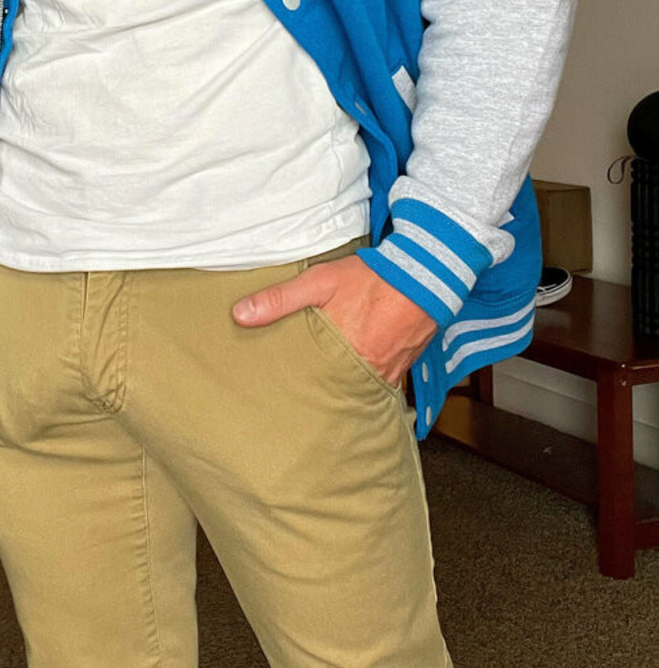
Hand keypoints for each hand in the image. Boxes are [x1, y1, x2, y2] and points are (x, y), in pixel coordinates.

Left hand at [232, 256, 437, 386]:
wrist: (427, 274)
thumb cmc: (371, 277)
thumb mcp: (319, 281)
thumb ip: (280, 299)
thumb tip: (240, 315)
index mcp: (341, 354)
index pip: (310, 382)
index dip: (295, 387)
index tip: (279, 392)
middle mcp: (366, 369)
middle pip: (335, 388)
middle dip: (320, 390)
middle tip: (300, 394)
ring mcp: (389, 371)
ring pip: (358, 386)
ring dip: (344, 383)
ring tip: (325, 384)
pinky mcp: (404, 365)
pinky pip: (382, 380)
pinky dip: (368, 377)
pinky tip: (357, 370)